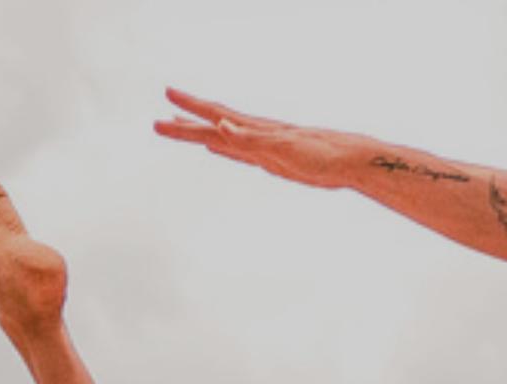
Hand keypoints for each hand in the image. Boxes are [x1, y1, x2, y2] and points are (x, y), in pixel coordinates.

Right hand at [153, 89, 361, 189]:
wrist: (348, 162)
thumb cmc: (319, 155)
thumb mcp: (282, 148)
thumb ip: (249, 139)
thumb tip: (220, 125)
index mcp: (255, 130)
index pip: (215, 117)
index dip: (190, 110)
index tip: (168, 97)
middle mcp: (255, 135)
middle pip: (213, 126)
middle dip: (186, 124)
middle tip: (158, 121)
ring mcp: (263, 147)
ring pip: (223, 137)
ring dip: (201, 132)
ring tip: (180, 124)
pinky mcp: (273, 160)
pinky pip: (239, 152)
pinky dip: (224, 147)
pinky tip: (217, 147)